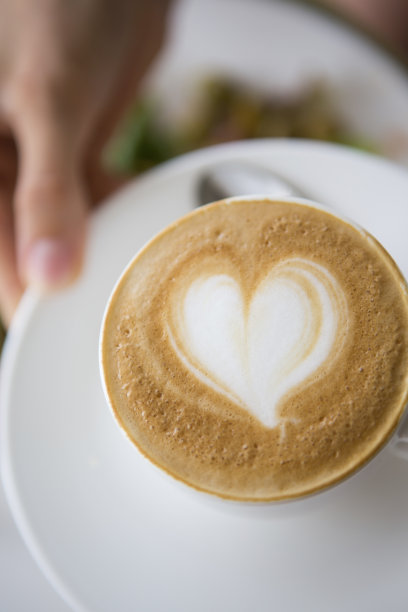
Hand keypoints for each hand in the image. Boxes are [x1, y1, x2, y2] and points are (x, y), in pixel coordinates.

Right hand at [0, 0, 169, 325]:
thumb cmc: (58, 7)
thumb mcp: (46, 98)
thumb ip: (46, 189)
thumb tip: (47, 275)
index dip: (27, 297)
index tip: (69, 330)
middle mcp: (0, 170)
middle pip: (27, 250)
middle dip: (67, 280)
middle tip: (112, 310)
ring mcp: (39, 165)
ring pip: (63, 230)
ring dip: (97, 249)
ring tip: (132, 275)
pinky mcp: (75, 155)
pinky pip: (92, 201)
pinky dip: (118, 214)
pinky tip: (141, 224)